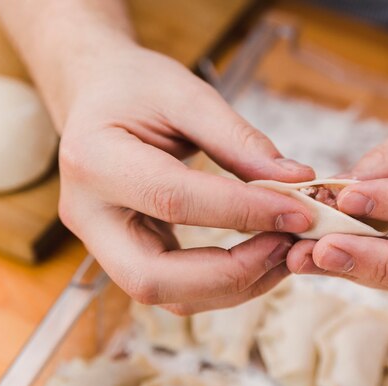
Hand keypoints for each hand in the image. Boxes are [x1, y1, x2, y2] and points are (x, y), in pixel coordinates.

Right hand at [58, 45, 314, 313]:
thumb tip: (297, 182)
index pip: (173, 199)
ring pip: (167, 296)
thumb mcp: (188, 96)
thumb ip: (239, 140)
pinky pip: (176, 289)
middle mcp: (88, 216)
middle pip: (152, 278)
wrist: (99, 97)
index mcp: (94, 160)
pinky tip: (261, 255)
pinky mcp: (126, 256)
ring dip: (235, 285)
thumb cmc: (138, 89)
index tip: (299, 210)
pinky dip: (224, 283)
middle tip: (287, 245)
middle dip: (232, 272)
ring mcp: (102, 244)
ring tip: (284, 250)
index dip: (242, 210)